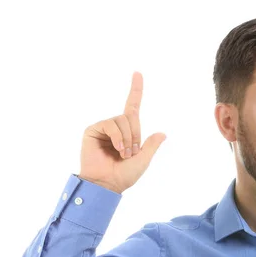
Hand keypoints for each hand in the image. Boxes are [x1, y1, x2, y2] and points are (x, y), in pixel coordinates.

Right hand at [78, 72, 165, 193]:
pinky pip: (110, 123)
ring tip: (123, 153)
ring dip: (127, 138)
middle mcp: (115, 127)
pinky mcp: (93, 129)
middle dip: (136, 135)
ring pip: (122, 120)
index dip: (136, 90)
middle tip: (131, 153)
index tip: (137, 72)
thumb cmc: (124, 175)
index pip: (132, 106)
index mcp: (128, 132)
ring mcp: (103, 127)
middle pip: (131, 116)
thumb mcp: (143, 160)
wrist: (107, 184)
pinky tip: (117, 148)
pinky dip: (117, 136)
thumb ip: (151, 145)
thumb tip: (162, 133)